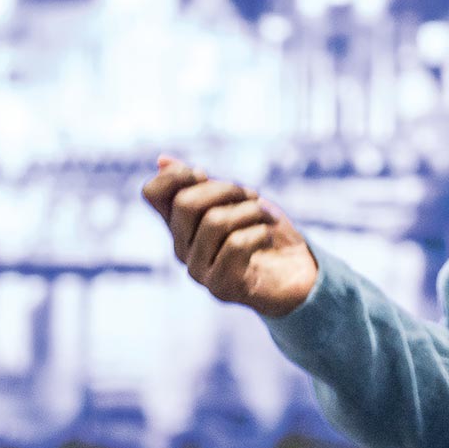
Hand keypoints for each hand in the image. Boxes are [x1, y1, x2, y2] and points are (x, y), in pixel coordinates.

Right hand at [140, 156, 317, 316]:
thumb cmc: (263, 232)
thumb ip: (202, 184)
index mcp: (180, 224)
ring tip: (268, 216)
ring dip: (251, 211)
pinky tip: (269, 237)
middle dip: (226, 189)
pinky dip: (260, 232)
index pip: (152, 193)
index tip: (203, 174)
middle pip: (185, 204)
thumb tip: (161, 160)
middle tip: (252, 195)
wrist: (296, 273)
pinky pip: (236, 246)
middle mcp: (181, 248)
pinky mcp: (221, 287)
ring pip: (216, 222)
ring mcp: (198, 270)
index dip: (175, 175)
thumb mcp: (235, 200)